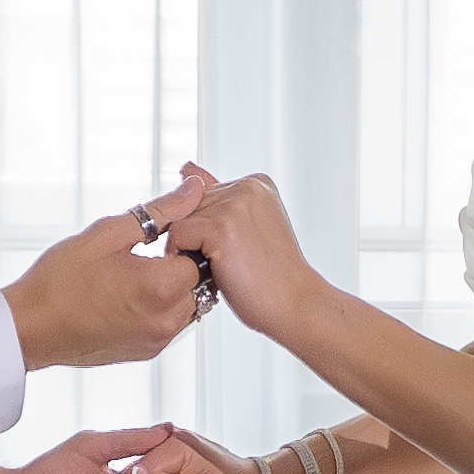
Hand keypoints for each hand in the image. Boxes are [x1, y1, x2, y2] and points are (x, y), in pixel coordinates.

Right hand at [4, 205, 213, 372]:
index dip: (184, 239)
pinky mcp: (148, 352)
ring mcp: (159, 339)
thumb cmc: (59, 279)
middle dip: (183, 262)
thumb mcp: (108, 233)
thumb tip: (194, 189)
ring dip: (174, 286)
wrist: (30, 328)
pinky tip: (130, 295)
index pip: (202, 253)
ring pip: (190, 304)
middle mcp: (168, 319)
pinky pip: (171, 323)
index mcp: (161, 286)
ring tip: (137, 274)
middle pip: (202, 281)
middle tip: (149, 252)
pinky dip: (161, 306)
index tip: (159, 235)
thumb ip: (160, 211)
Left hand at [152, 164, 313, 340]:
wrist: (295, 304)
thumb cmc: (271, 277)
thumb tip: (186, 169)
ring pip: (180, 221)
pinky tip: (211, 271)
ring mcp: (234, 205)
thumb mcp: (245, 226)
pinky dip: (184, 258)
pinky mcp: (220, 227)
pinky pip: (177, 236)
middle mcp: (246, 186)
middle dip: (198, 238)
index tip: (236, 249)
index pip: (203, 195)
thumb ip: (216, 196)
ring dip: (190, 250)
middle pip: (189, 206)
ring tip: (225, 267)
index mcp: (256, 183)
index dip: (209, 229)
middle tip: (233, 262)